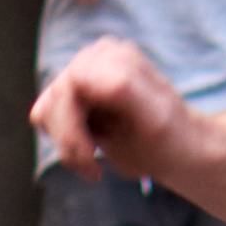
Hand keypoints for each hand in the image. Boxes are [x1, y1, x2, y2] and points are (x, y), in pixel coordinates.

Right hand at [32, 32, 186, 180]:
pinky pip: (49, 114)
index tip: (92, 158)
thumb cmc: (170, 140)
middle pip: (53, 101)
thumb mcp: (155, 118)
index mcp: (117, 60)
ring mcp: (84, 69)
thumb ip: (120, 89)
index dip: (71, 127)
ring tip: (94, 161)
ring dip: (67, 144)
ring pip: (45, 111)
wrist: (180, 147)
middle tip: (94, 169)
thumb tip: (81, 75)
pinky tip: (92, 146)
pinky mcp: (75, 87)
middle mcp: (96, 56)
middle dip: (70, 142)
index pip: (70, 86)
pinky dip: (66, 138)